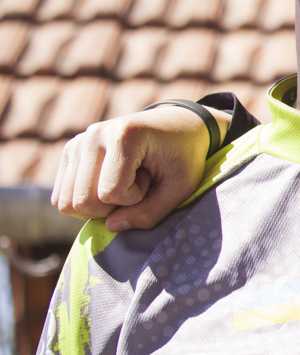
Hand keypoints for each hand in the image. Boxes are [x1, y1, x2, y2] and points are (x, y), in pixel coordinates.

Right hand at [51, 105, 227, 231]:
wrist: (177, 127)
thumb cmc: (183, 157)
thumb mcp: (180, 187)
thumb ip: (150, 212)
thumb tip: (110, 227)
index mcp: (124, 136)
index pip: (111, 193)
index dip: (134, 199)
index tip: (151, 178)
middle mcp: (94, 135)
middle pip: (82, 201)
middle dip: (114, 206)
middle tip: (138, 183)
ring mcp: (77, 142)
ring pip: (67, 202)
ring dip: (100, 204)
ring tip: (125, 181)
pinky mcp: (69, 152)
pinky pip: (62, 197)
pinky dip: (86, 201)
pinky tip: (110, 182)